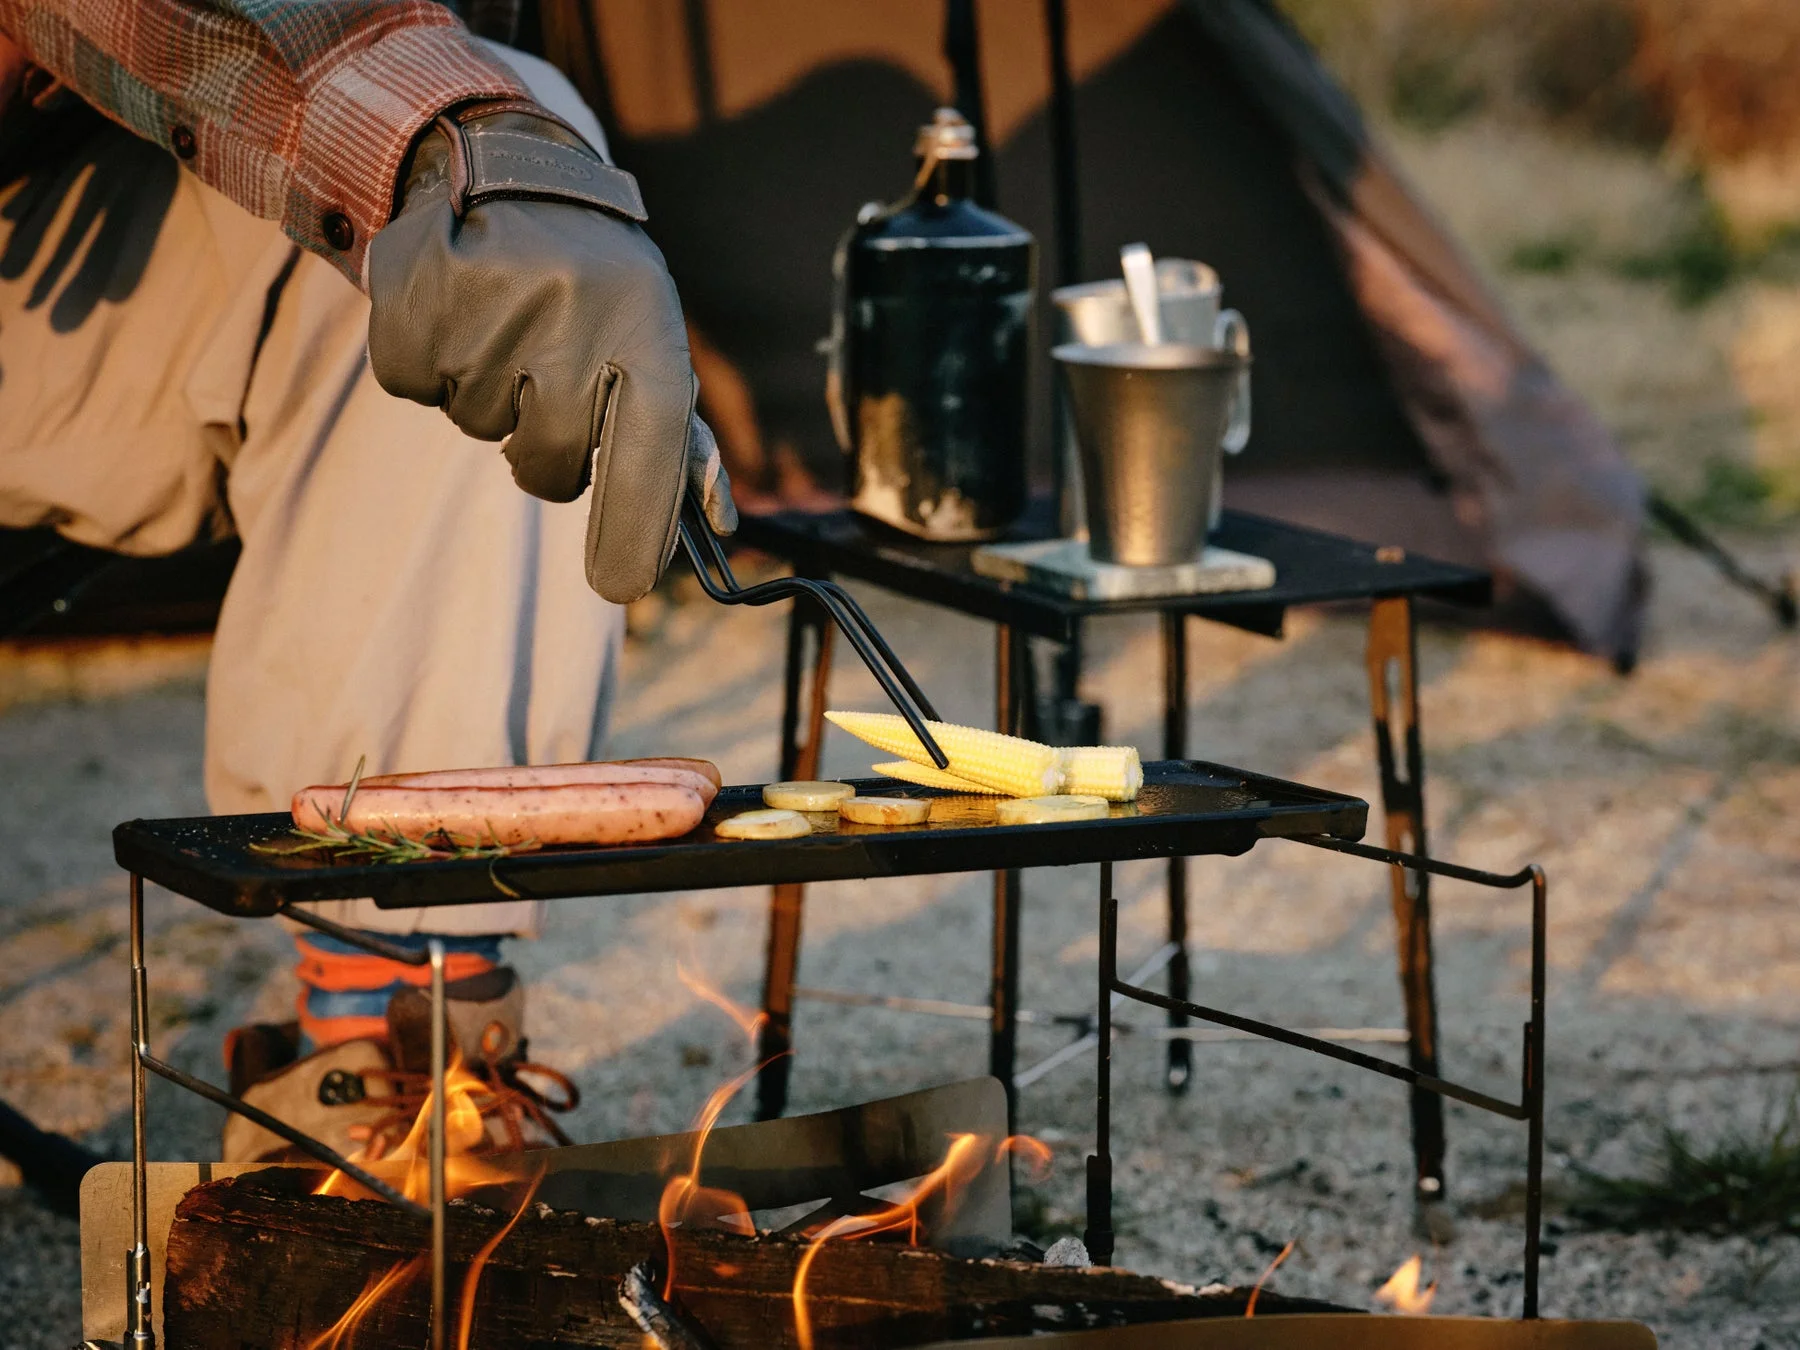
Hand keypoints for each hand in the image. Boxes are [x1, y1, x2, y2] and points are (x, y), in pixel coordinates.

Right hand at [366, 105, 734, 602]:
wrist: (510, 170)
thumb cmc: (601, 289)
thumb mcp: (653, 342)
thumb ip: (681, 439)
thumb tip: (720, 524)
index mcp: (647, 333)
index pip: (650, 456)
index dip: (636, 528)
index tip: (622, 586)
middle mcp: (575, 321)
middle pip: (549, 464)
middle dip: (544, 455)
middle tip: (546, 394)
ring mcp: (491, 308)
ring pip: (478, 426)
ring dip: (488, 399)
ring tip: (507, 331)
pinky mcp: (415, 296)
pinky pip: (415, 385)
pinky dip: (429, 367)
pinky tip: (458, 317)